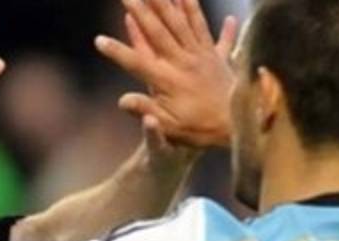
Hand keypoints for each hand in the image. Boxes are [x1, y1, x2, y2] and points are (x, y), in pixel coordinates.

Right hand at [96, 0, 237, 147]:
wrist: (239, 125)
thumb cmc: (201, 129)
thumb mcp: (171, 127)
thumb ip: (146, 112)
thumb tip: (123, 102)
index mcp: (168, 81)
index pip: (137, 63)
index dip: (117, 52)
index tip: (99, 41)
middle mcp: (183, 62)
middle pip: (157, 31)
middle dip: (140, 10)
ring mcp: (199, 55)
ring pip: (180, 21)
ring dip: (165, 2)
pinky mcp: (213, 53)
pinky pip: (202, 26)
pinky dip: (194, 10)